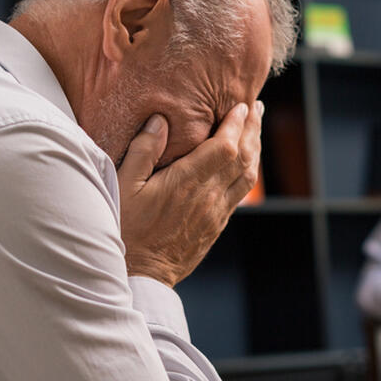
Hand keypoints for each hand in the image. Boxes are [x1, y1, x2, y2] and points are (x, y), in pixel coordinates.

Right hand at [117, 101, 262, 286]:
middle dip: (252, 130)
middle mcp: (209, 197)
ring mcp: (216, 214)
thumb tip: (160, 121)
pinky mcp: (216, 226)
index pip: (224, 147)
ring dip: (255, 150)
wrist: (140, 275)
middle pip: (243, 158)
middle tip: (257, 109)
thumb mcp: (123, 186)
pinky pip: (240, 194)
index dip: (236, 124)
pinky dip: (247, 172)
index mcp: (187, 183)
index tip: (241, 105)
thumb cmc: (126, 230)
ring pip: (246, 177)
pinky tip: (244, 164)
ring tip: (255, 131)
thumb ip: (143, 151)